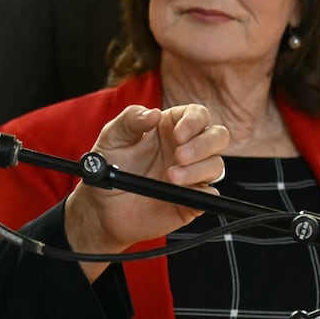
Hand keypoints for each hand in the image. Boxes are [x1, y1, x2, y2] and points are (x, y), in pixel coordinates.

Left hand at [63, 105, 226, 279]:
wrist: (102, 205)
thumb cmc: (109, 166)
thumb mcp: (112, 136)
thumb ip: (131, 119)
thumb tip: (154, 113)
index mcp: (170, 127)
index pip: (197, 115)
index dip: (193, 122)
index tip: (178, 134)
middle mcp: (186, 148)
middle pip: (217, 136)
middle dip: (203, 144)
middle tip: (179, 156)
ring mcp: (192, 175)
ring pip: (216, 165)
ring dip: (198, 170)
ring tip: (171, 177)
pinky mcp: (191, 200)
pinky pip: (211, 195)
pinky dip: (203, 193)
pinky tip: (182, 193)